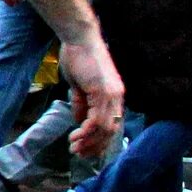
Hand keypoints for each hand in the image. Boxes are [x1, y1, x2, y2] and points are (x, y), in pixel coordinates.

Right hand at [57, 31, 126, 159]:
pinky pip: (97, 120)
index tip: (84, 147)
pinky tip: (75, 135)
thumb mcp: (78, 84)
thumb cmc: (77, 56)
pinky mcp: (103, 92)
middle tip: (78, 153)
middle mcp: (117, 97)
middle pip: (111, 130)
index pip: (111, 123)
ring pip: (105, 128)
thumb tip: (79, 119)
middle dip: (94, 145)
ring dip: (89, 141)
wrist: (79, 38)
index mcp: (113, 95)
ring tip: (74, 148)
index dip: (99, 139)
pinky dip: (87, 131)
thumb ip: (81, 102)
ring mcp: (111, 95)